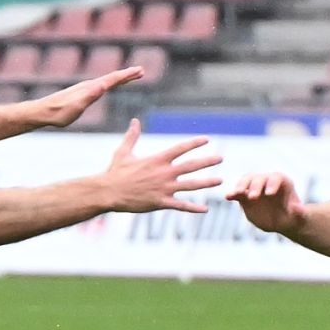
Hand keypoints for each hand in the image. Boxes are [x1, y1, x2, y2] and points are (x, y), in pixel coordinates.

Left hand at [33, 67, 143, 128]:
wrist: (43, 113)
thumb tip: (102, 86)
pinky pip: (100, 86)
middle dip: (126, 75)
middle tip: (141, 71)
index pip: (112, 79)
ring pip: (106, 81)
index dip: (127, 75)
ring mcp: (85, 89)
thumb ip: (89, 96)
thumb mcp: (76, 107)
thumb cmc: (59, 113)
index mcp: (90, 88)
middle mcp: (88, 86)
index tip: (140, 71)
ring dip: (119, 79)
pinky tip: (107, 86)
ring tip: (129, 77)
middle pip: (111, 78)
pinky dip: (108, 84)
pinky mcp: (81, 94)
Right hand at [102, 120, 220, 213]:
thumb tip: (134, 121)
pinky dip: (194, 208)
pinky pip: (181, 206)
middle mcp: (164, 173)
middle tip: (220, 158)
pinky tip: (205, 209)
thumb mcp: (123, 151)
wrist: (108, 192)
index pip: (181, 148)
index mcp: (157, 159)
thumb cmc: (115, 172)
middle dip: (207, 161)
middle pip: (191, 166)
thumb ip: (132, 136)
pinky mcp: (161, 203)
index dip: (195, 143)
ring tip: (220, 180)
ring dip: (207, 182)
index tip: (207, 139)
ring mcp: (164, 188)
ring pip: (191, 185)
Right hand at [224, 170, 304, 235]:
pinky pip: (237, 193)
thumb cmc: (293, 216)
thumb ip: (299, 212)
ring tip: (237, 194)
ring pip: (246, 181)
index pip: (276, 178)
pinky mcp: (245, 196)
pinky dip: (232, 194)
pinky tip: (228, 197)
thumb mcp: (298, 216)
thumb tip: (298, 209)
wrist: (281, 222)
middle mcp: (267, 181)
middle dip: (256, 186)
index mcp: (282, 181)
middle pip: (259, 178)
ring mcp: (254, 187)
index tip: (269, 194)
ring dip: (241, 186)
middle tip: (254, 197)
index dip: (273, 184)